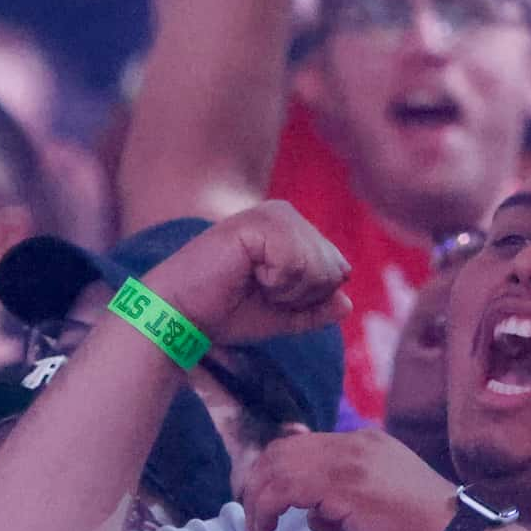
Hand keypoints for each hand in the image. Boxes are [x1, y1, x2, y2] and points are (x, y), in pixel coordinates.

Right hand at [137, 202, 350, 347]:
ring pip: (317, 267)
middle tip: (259, 291)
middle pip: (334, 268)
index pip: (338, 270)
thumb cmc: (225, 312)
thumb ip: (315, 310)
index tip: (270, 297)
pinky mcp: (258, 223)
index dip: (309, 299)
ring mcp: (272, 214)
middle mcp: (285, 214)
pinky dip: (276, 283)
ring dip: (287, 291)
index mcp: (294, 229)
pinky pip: (296, 264)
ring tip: (251, 282)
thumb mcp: (281, 316)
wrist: (182, 314)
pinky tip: (246, 274)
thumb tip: (347, 304)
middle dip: (301, 296)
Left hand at [239, 426, 453, 530]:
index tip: (263, 497)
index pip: (305, 444)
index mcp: (366, 443)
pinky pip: (285, 488)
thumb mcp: (377, 506)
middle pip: (286, 449)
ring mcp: (350, 460)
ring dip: (258, 497)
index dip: (276, 468)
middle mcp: (355, 444)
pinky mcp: (343, 484)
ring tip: (257, 526)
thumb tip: (312, 516)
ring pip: (280, 466)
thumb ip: (341, 503)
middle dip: (260, 480)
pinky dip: (265, 506)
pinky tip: (265, 528)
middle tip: (252, 513)